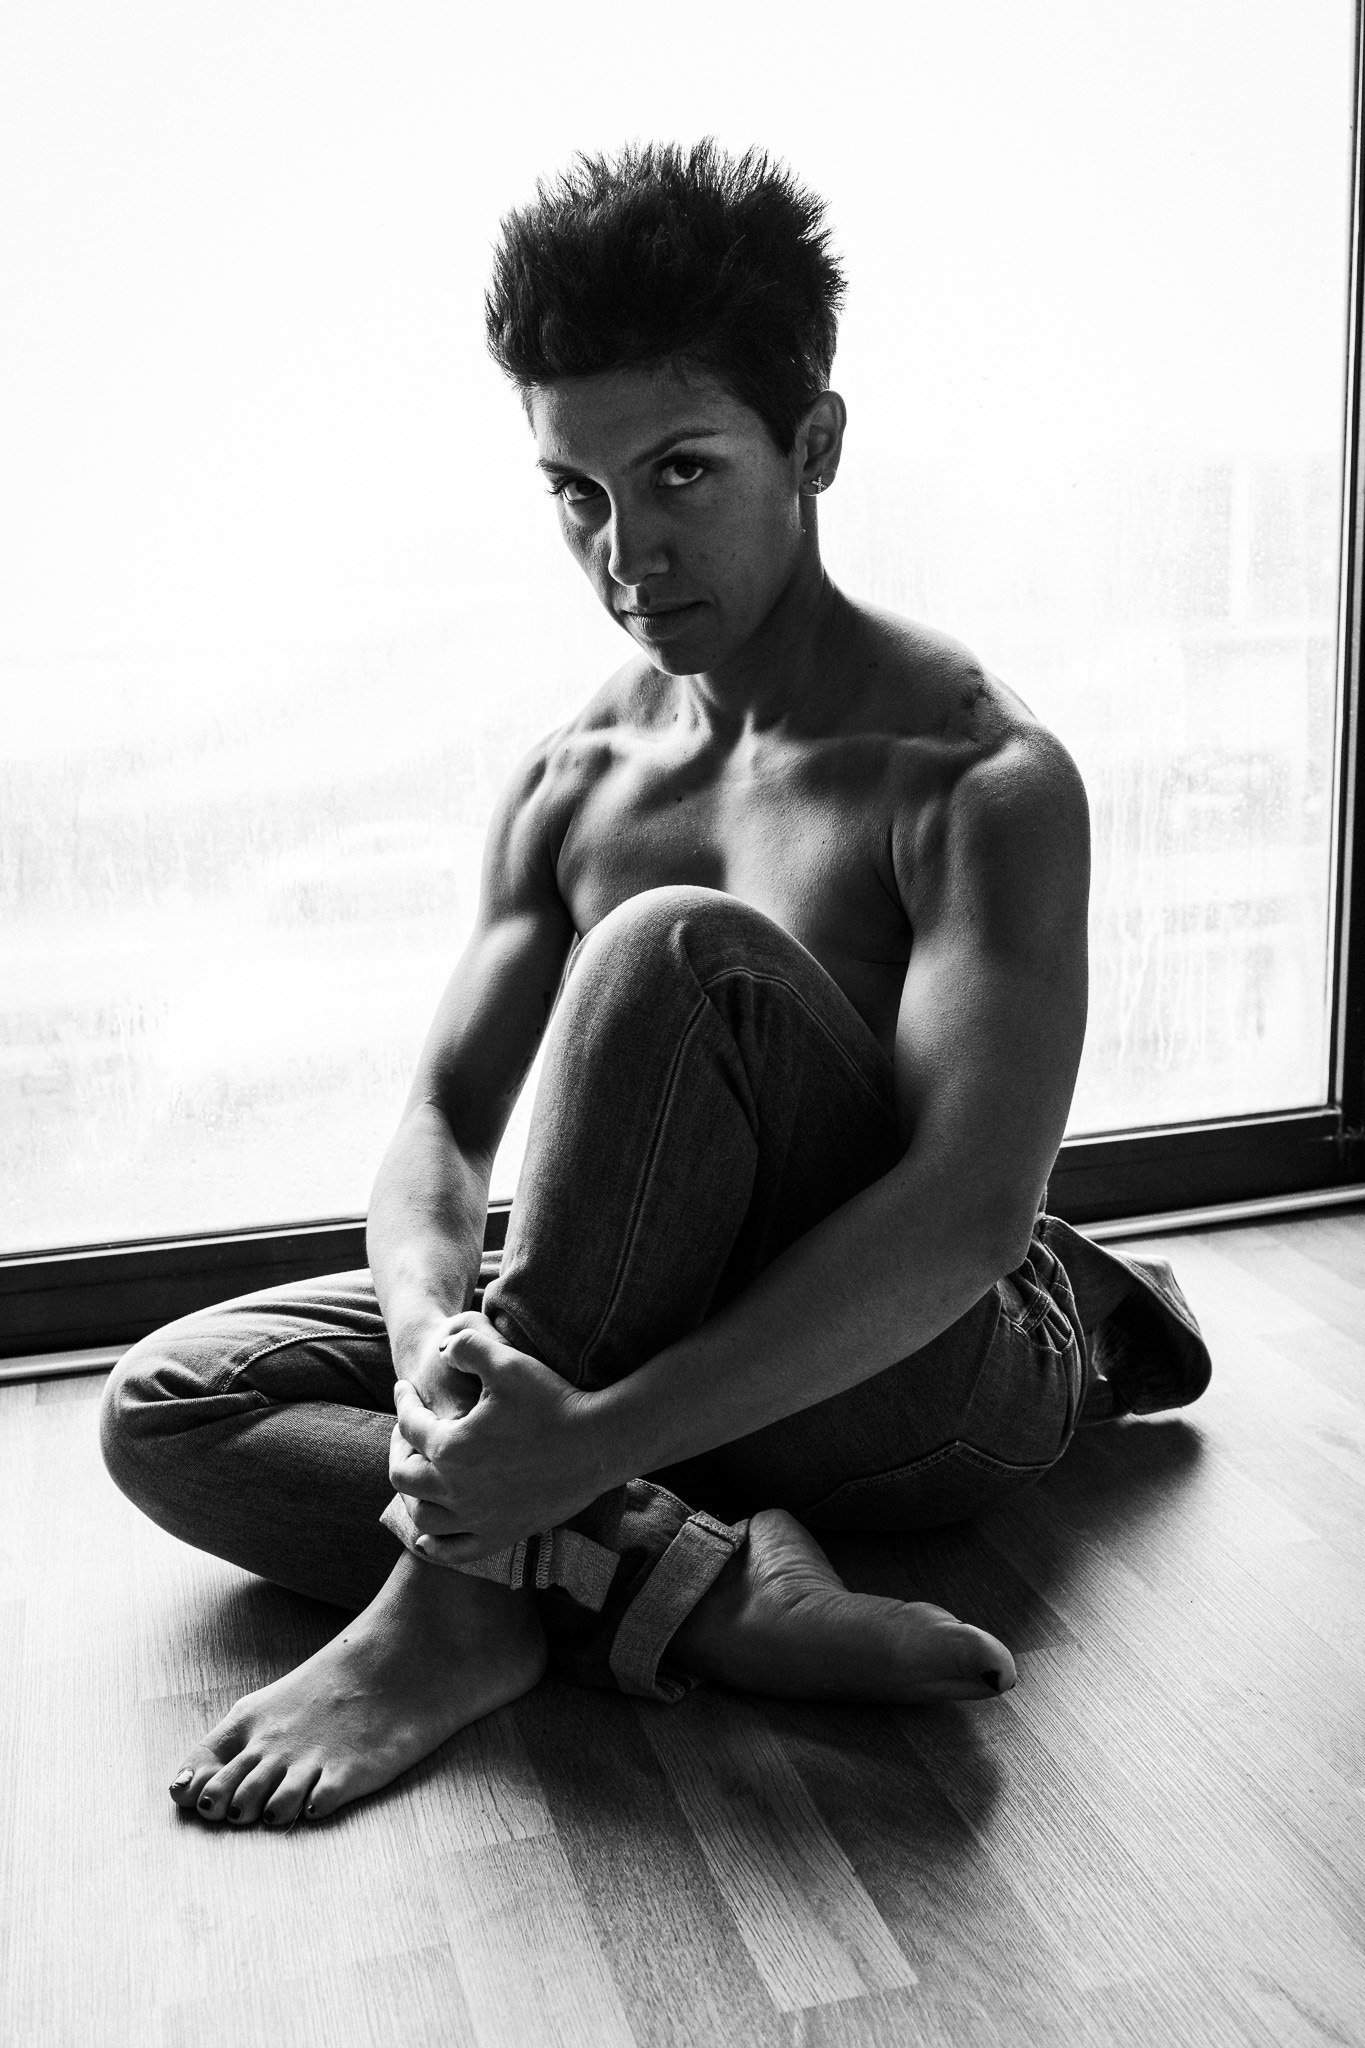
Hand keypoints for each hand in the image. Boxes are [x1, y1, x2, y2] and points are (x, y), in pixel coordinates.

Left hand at [388, 1312, 609, 1563]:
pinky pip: (454, 1551)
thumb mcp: (506, 1361)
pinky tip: (427, 1537)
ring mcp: (479, 1518)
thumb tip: (440, 1349)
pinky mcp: (501, 1534)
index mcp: (451, 1447)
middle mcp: (457, 1489)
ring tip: (421, 1476)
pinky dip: (434, 1546)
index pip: (409, 1424)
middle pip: (404, 1476)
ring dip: (413, 1495)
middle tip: (408, 1433)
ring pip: (423, 1517)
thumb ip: (465, 1346)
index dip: (404, 1402)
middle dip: (400, 1449)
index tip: (405, 1388)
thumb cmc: (552, 1400)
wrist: (599, 1443)